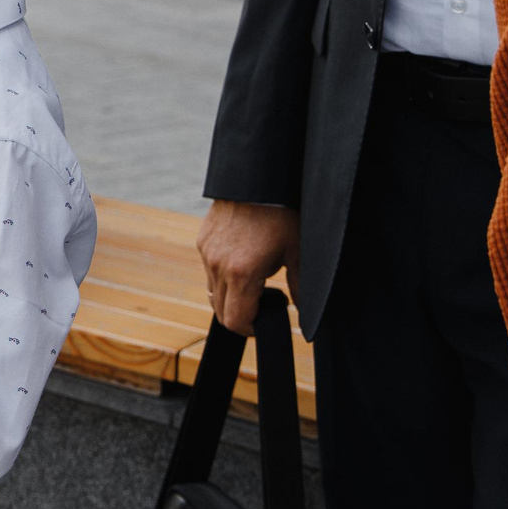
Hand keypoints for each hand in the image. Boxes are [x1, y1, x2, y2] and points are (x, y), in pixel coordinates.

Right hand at [196, 199, 299, 333]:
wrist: (258, 179)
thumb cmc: (282, 214)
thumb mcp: (297, 252)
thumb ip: (300, 287)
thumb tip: (305, 312)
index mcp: (242, 273)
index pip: (235, 320)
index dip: (249, 329)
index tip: (263, 324)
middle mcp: (218, 265)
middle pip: (220, 310)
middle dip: (239, 316)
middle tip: (261, 306)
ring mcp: (208, 252)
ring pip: (212, 291)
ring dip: (230, 296)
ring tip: (254, 281)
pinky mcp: (202, 240)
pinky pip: (209, 269)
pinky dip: (222, 276)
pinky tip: (243, 261)